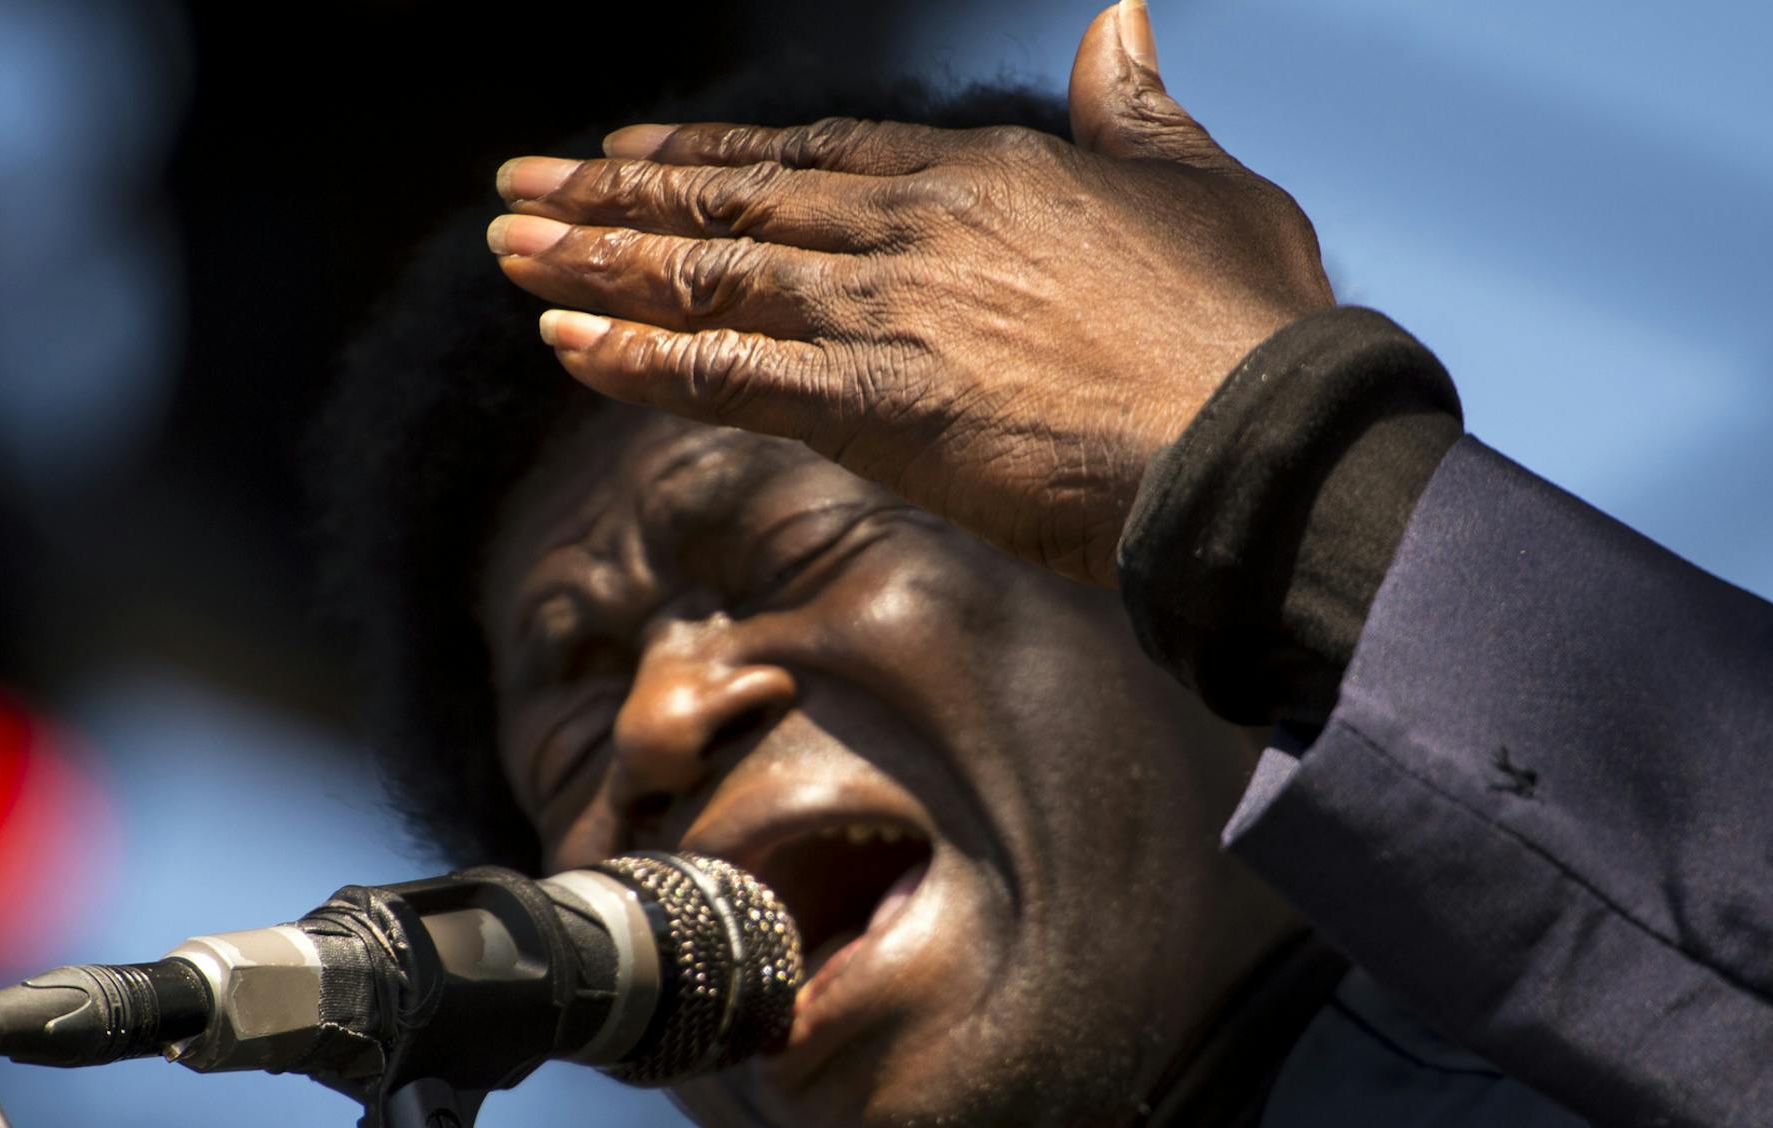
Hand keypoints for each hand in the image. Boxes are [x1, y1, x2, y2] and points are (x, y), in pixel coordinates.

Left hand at [489, 0, 1331, 585]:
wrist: (1263, 439)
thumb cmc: (1252, 323)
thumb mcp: (1202, 181)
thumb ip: (1137, 107)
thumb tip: (1123, 19)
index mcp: (983, 172)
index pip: (813, 154)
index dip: (714, 155)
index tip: (636, 151)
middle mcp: (916, 227)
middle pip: (736, 202)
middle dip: (618, 198)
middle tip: (521, 191)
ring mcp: (890, 312)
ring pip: (711, 275)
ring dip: (599, 264)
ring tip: (509, 251)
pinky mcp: (880, 407)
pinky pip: (731, 375)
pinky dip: (642, 358)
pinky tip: (566, 346)